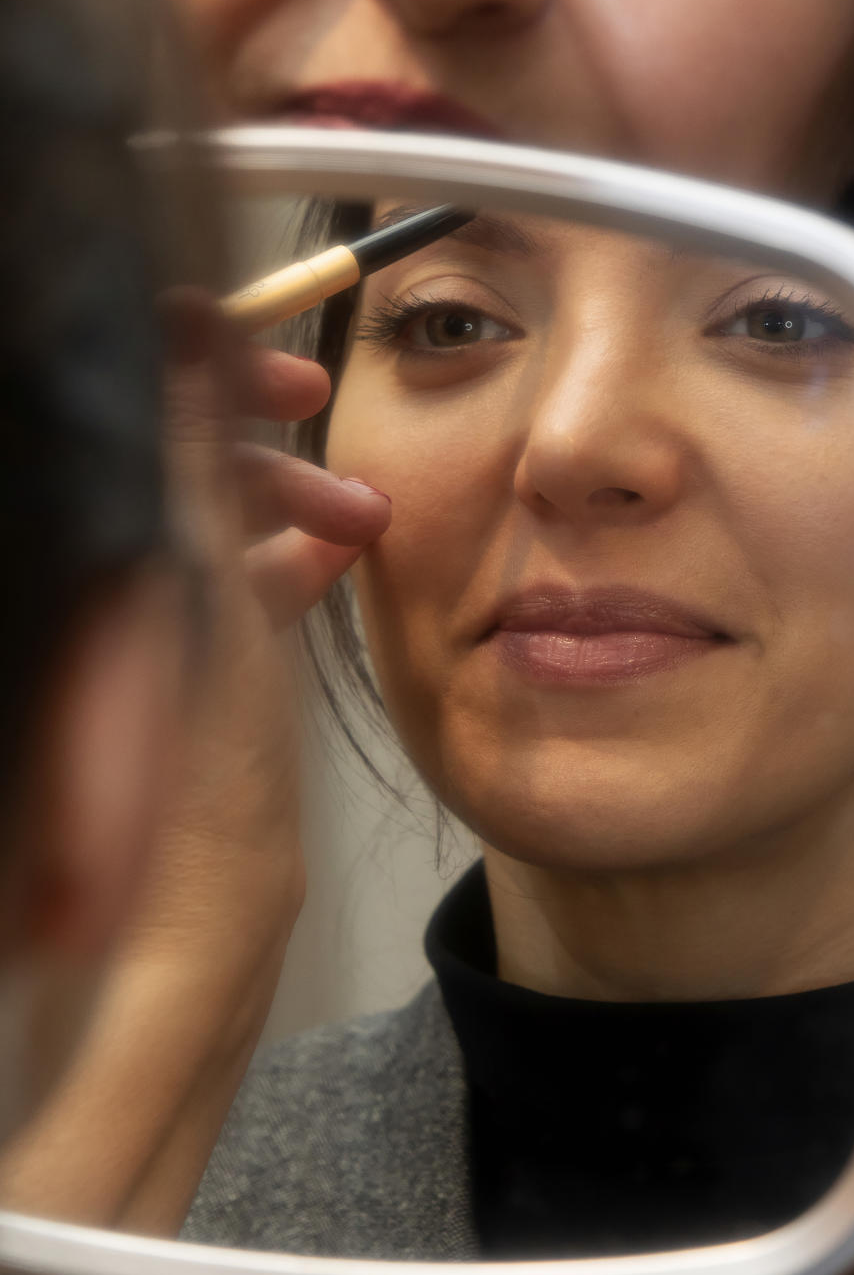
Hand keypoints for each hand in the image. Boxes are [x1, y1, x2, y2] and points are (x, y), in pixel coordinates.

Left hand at [0, 302, 389, 1233]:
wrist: (192, 944)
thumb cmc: (192, 790)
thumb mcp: (199, 595)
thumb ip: (188, 458)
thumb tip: (190, 330)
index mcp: (76, 557)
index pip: (108, 395)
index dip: (191, 354)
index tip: (277, 365)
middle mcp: (82, 583)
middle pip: (151, 451)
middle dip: (245, 432)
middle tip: (319, 423)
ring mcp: (114, 632)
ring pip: (189, 513)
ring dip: (275, 495)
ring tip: (357, 519)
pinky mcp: (153, 671)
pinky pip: (211, 577)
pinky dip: (272, 554)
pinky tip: (332, 556)